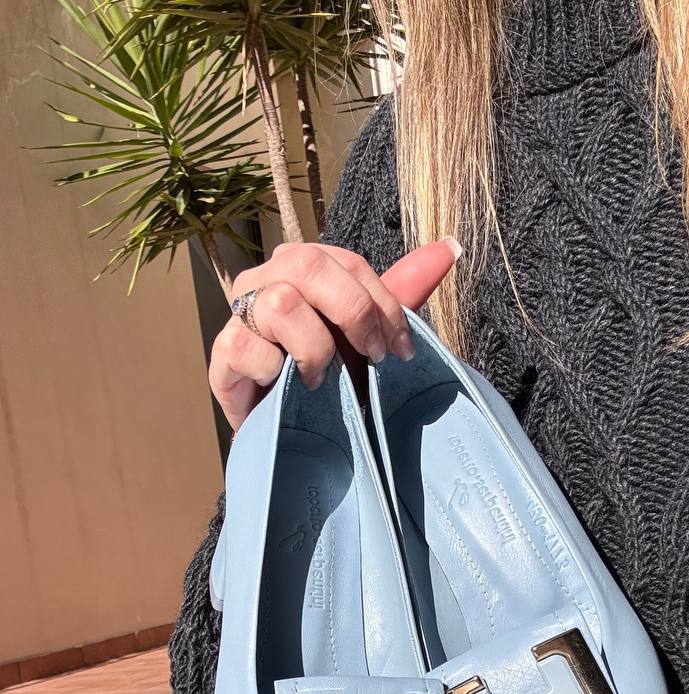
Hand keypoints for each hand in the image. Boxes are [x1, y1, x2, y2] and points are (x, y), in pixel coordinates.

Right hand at [208, 238, 461, 430]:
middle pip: (307, 263)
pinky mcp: (222, 356)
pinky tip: (285, 388)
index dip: (381, 304)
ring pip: (280, 302)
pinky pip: (245, 345)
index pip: (346, 262)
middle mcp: (268, 280)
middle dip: (352, 312)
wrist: (296, 437)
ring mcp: (240, 316)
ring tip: (322, 381)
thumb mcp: (371, 334)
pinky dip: (275, 369)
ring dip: (315, 347)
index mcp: (304, 267)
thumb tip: (451, 246)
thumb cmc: (334, 380)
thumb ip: (403, 291)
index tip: (402, 350)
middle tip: (372, 359)